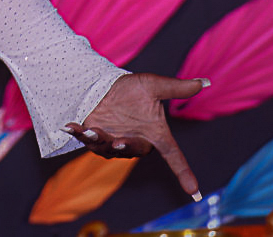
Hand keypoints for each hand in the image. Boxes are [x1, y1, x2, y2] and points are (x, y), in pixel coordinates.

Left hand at [64, 72, 206, 200]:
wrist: (105, 84)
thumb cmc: (132, 89)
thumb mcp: (153, 86)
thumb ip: (177, 88)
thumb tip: (204, 82)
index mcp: (153, 135)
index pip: (173, 156)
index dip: (184, 172)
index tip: (194, 191)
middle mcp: (134, 142)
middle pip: (133, 151)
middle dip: (125, 147)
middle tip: (118, 143)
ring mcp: (112, 142)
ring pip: (107, 149)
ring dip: (98, 141)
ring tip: (90, 130)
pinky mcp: (93, 137)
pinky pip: (85, 140)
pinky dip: (77, 133)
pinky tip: (68, 126)